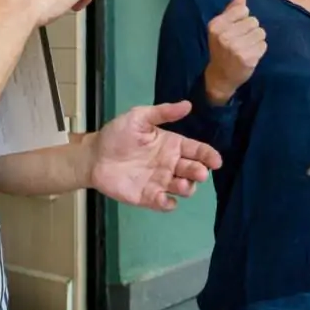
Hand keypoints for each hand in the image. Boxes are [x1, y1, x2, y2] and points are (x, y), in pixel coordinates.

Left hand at [84, 101, 223, 210]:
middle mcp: (171, 165)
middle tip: (199, 173)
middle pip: (194, 170)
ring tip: (181, 184)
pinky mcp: (148, 197)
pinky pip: (164, 203)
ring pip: (183, 188)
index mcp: (172, 145)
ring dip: (187, 188)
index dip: (209, 155)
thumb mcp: (139, 117)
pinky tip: (165, 200)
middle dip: (200, 173)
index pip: (197, 150)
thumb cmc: (117, 135)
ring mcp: (160, 182)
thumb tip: (188, 105)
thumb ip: (163, 112)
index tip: (216, 161)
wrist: (94, 156)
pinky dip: (169, 204)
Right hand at [203, 0, 265, 104]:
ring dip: (256, 39)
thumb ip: (231, 10)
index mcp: (216, 25)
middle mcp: (225, 36)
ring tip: (246, 47)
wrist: (221, 76)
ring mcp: (236, 48)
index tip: (236, 29)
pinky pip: (263, 45)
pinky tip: (250, 55)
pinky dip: (259, 49)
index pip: (243, 10)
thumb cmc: (221, 48)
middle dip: (251, 30)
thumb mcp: (221, 28)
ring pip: (261, 32)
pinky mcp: (247, 58)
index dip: (243, 19)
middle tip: (242, 40)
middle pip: (253, 20)